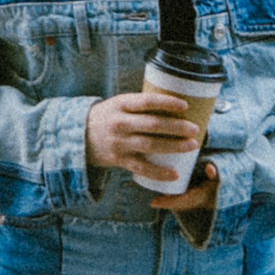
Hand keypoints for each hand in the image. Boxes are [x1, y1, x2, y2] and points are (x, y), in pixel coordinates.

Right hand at [85, 93, 203, 182]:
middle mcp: (120, 123)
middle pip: (153, 125)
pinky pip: (142, 167)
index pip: (147, 102)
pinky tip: (174, 173)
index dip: (167, 103)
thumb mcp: (119, 104)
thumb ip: (141, 106)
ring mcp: (119, 142)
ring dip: (174, 146)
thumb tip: (174, 105)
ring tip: (192, 145)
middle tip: (195, 129)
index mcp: (121, 104)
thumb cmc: (107, 116)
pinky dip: (159, 172)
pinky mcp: (119, 160)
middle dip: (177, 127)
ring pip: (150, 145)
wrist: (78, 135)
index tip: (185, 106)